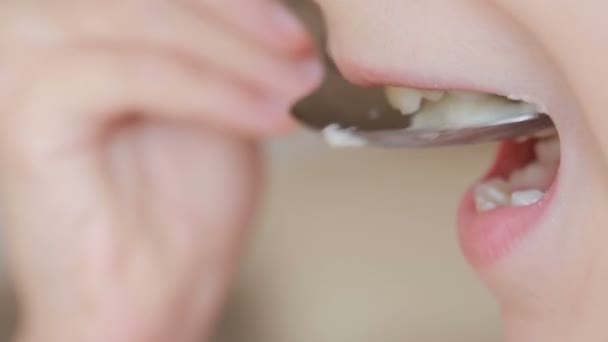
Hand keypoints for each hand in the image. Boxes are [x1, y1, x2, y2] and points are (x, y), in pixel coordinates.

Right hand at [0, 1, 321, 340]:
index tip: (300, 33)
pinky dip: (208, 90)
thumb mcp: (220, 97)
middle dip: (244, 22)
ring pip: (145, 18)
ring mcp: (30, 60)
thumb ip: (228, 44)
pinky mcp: (32, 108)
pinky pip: (129, 72)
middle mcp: (49, 27)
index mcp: (93, 24)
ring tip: (294, 91)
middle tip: (304, 59)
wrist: (152, 284)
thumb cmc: (183, 201)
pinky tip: (262, 115)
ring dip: (236, 55)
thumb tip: (279, 8)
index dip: (240, 2)